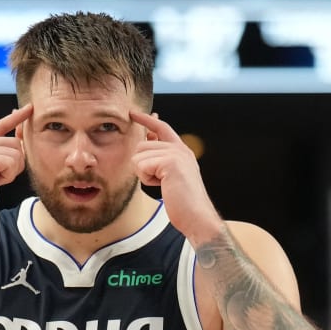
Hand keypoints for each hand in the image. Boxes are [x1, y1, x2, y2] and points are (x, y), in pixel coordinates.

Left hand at [129, 110, 222, 242]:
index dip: (146, 120)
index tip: (134, 113)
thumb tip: (147, 144)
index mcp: (181, 151)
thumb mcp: (170, 176)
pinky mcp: (170, 162)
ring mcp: (176, 153)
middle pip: (142, 146)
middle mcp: (180, 149)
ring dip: (144, 174)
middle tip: (160, 181)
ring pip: (139, 156)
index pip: (161, 127)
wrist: (196, 216)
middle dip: (143, 167)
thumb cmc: (182, 202)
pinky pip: (142, 166)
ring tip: (163, 184)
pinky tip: (162, 186)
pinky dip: (147, 179)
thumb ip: (160, 159)